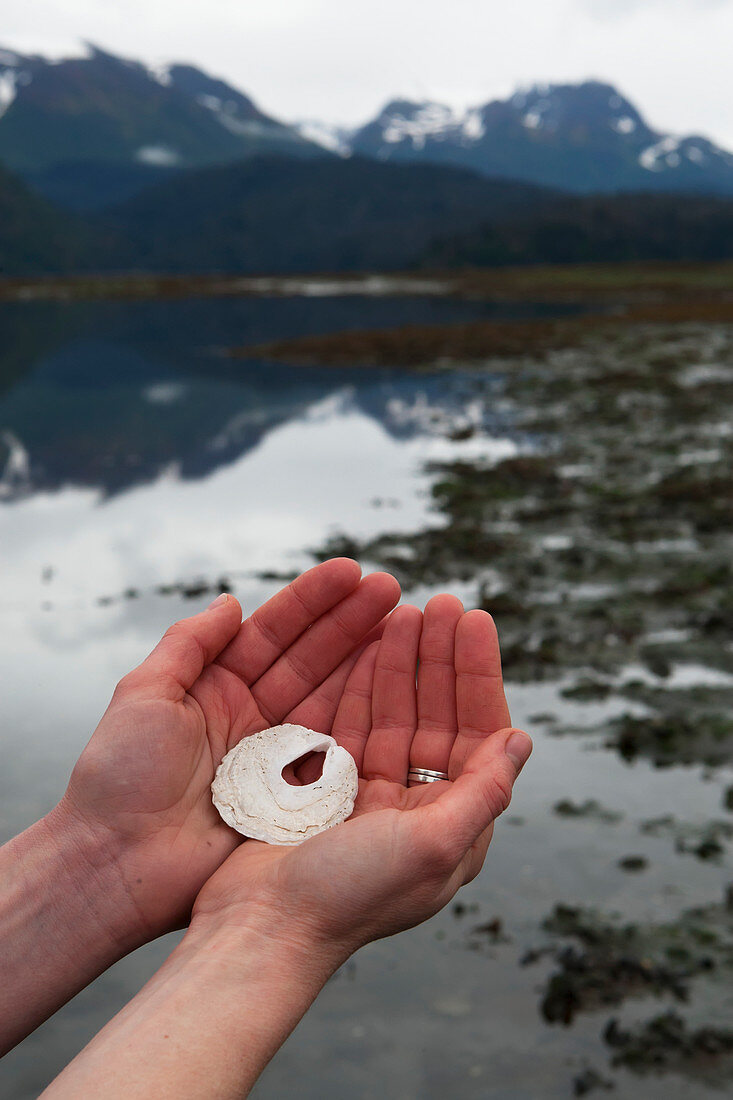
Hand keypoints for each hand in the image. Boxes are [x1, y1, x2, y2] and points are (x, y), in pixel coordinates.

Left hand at [53, 559, 399, 941]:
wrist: (116, 864)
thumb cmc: (118, 778)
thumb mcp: (144, 694)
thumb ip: (188, 643)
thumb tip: (231, 601)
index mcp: (216, 687)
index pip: (273, 633)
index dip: (311, 601)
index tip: (350, 572)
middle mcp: (251, 716)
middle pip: (310, 659)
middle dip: (350, 622)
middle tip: (391, 590)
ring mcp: (275, 757)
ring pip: (330, 698)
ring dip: (366, 663)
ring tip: (404, 627)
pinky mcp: (291, 797)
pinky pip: (334, 751)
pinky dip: (364, 721)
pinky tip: (394, 690)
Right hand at [192, 595, 531, 956]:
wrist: (261, 928)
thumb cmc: (349, 898)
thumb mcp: (432, 847)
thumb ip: (483, 792)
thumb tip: (522, 738)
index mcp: (452, 824)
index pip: (477, 733)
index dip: (476, 673)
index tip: (473, 619)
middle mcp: (418, 807)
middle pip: (437, 714)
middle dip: (438, 657)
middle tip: (438, 601)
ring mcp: (371, 794)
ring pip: (394, 711)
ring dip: (400, 661)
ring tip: (401, 610)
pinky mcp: (328, 786)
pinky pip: (351, 721)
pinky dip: (359, 682)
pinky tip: (366, 644)